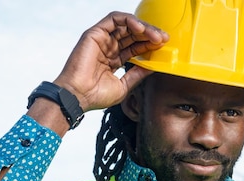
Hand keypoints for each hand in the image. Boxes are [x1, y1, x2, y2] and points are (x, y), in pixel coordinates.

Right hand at [54, 12, 168, 110]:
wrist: (79, 97)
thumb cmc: (96, 96)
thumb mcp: (124, 86)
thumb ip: (137, 74)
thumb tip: (153, 67)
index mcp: (114, 59)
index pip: (135, 47)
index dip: (150, 45)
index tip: (164, 47)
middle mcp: (108, 48)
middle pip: (133, 35)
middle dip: (150, 35)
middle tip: (164, 39)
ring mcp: (101, 40)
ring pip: (126, 25)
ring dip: (143, 28)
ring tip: (155, 36)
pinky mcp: (95, 33)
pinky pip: (114, 19)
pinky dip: (129, 20)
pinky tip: (140, 29)